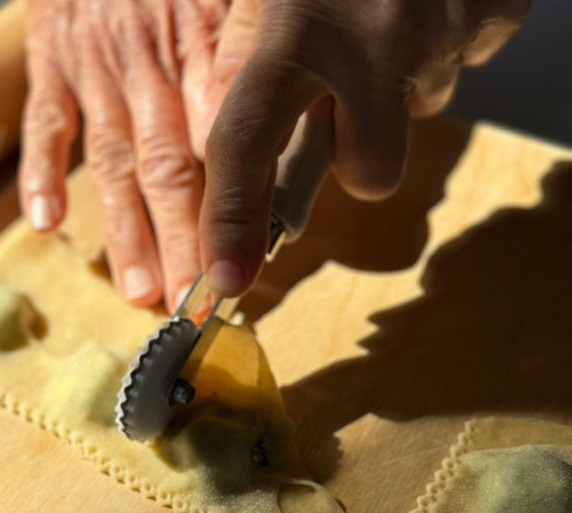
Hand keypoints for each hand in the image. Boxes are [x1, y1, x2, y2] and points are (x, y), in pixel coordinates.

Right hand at [19, 0, 244, 311]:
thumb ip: (246, 61)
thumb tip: (278, 139)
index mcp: (201, 44)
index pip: (221, 142)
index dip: (231, 209)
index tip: (244, 262)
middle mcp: (146, 63)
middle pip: (166, 167)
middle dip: (181, 238)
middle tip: (194, 301)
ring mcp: (94, 65)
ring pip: (111, 160)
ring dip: (123, 229)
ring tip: (139, 288)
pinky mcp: (51, 59)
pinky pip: (44, 122)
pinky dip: (41, 174)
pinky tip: (46, 225)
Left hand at [201, 0, 530, 296]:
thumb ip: (243, 56)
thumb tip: (224, 135)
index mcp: (291, 29)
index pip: (246, 139)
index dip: (233, 217)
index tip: (225, 280)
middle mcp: (367, 42)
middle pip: (368, 171)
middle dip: (359, 154)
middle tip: (350, 99)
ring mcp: (439, 32)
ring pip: (418, 115)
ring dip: (396, 92)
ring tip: (382, 28)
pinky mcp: (493, 15)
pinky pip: (461, 67)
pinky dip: (438, 50)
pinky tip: (420, 8)